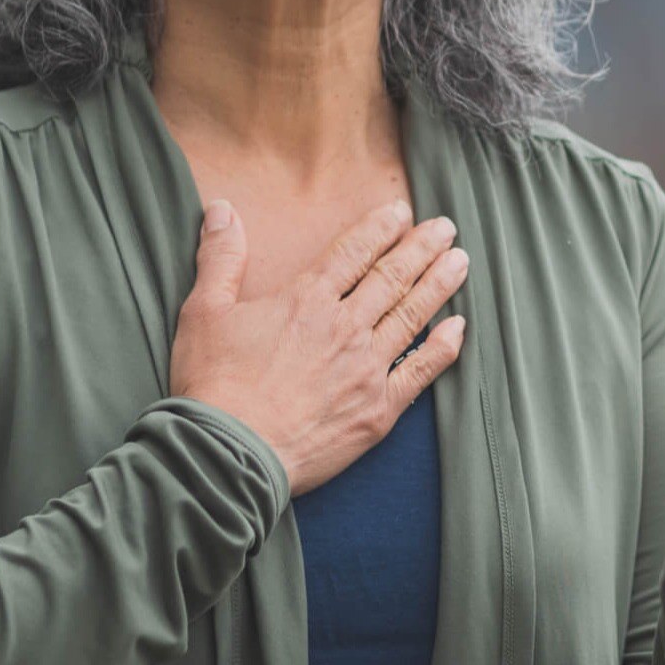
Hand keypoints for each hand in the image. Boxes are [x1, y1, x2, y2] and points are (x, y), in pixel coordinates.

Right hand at [170, 197, 468, 495]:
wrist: (229, 454)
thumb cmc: (213, 384)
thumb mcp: (204, 311)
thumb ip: (221, 258)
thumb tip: (222, 210)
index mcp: (306, 300)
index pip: (353, 252)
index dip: (380, 228)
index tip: (402, 211)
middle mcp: (344, 327)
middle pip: (392, 277)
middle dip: (422, 248)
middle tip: (446, 228)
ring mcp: (366, 369)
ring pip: (412, 315)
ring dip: (439, 285)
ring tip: (461, 262)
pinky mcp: (377, 410)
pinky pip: (420, 372)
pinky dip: (443, 348)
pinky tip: (459, 329)